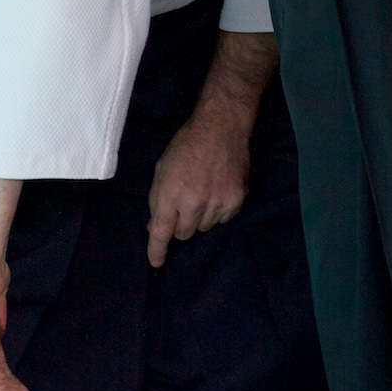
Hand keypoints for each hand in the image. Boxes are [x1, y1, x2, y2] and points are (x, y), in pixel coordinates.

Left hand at [147, 113, 250, 267]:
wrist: (221, 127)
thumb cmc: (186, 145)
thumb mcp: (162, 169)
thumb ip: (157, 199)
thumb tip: (155, 227)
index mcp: (171, 193)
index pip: (161, 232)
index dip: (157, 251)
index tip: (156, 263)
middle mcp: (194, 202)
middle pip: (184, 234)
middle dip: (181, 224)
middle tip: (184, 203)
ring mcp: (217, 202)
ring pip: (205, 228)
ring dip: (200, 217)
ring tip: (203, 191)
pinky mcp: (236, 200)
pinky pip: (223, 219)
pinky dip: (218, 210)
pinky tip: (218, 189)